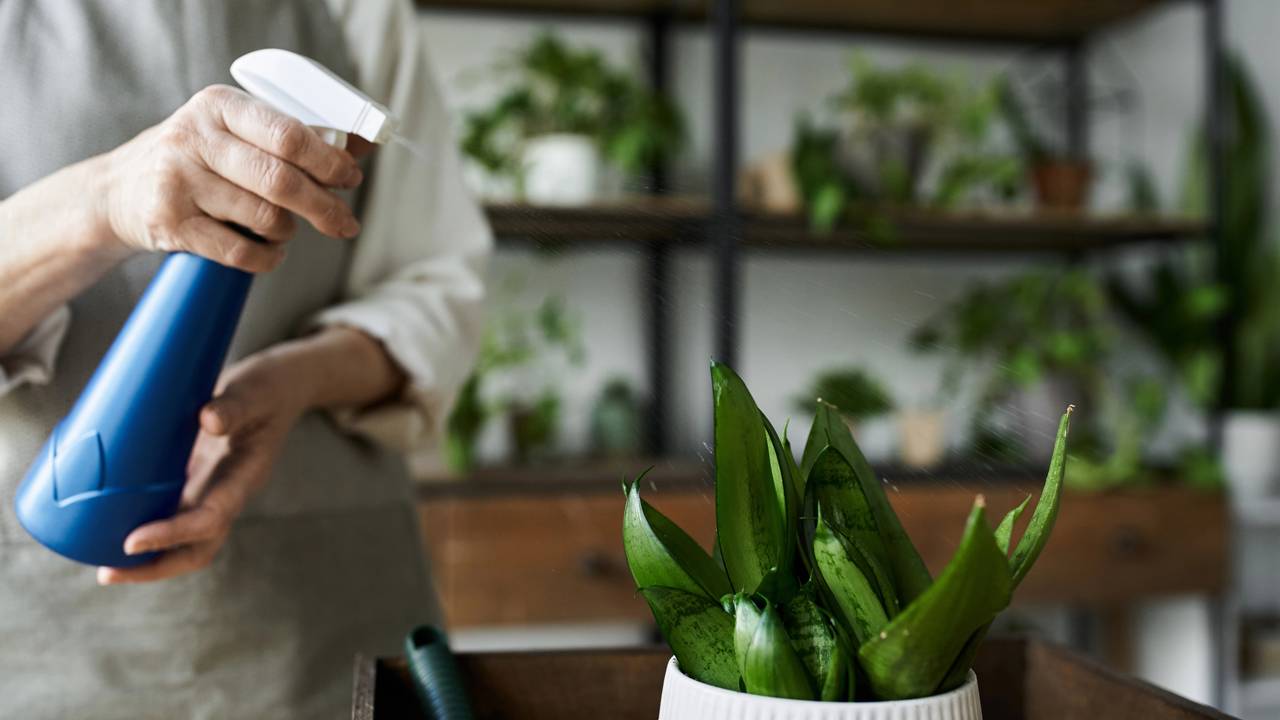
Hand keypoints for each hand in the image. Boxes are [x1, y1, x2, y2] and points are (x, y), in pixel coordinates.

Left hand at [97, 348, 306, 583]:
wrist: (280, 387)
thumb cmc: (268, 388)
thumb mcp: (253, 392)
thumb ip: (234, 407)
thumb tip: (208, 420)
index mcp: (244, 478)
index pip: (209, 520)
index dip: (172, 535)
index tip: (132, 541)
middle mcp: (227, 493)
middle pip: (196, 548)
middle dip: (156, 566)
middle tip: (109, 573)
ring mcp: (211, 490)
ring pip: (182, 539)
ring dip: (147, 557)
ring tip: (104, 565)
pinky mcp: (196, 480)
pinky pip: (170, 513)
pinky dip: (144, 526)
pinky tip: (110, 524)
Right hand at [99, 84, 364, 272]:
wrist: (117, 192)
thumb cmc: (195, 162)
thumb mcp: (234, 135)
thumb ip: (291, 138)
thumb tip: (362, 145)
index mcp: (219, 106)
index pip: (288, 134)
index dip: (330, 161)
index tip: (351, 178)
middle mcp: (194, 138)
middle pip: (281, 180)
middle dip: (324, 207)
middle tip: (346, 224)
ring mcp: (177, 181)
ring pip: (265, 218)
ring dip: (288, 233)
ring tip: (284, 230)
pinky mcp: (169, 223)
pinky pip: (240, 252)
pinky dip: (267, 258)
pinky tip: (268, 252)